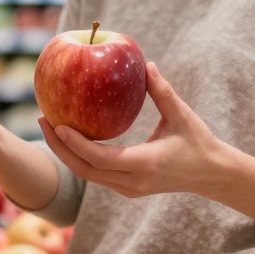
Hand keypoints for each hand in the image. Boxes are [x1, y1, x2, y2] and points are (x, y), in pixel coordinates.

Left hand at [40, 62, 234, 198]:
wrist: (211, 175)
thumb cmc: (198, 142)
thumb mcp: (183, 115)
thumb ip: (163, 91)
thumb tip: (145, 64)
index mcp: (145, 164)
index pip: (100, 158)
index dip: (75, 144)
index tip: (57, 124)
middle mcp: (133, 182)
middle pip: (84, 170)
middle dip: (59, 148)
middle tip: (43, 121)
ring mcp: (129, 189)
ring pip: (87, 175)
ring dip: (66, 153)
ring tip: (50, 127)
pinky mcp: (127, 189)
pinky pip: (96, 175)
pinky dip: (79, 158)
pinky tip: (70, 137)